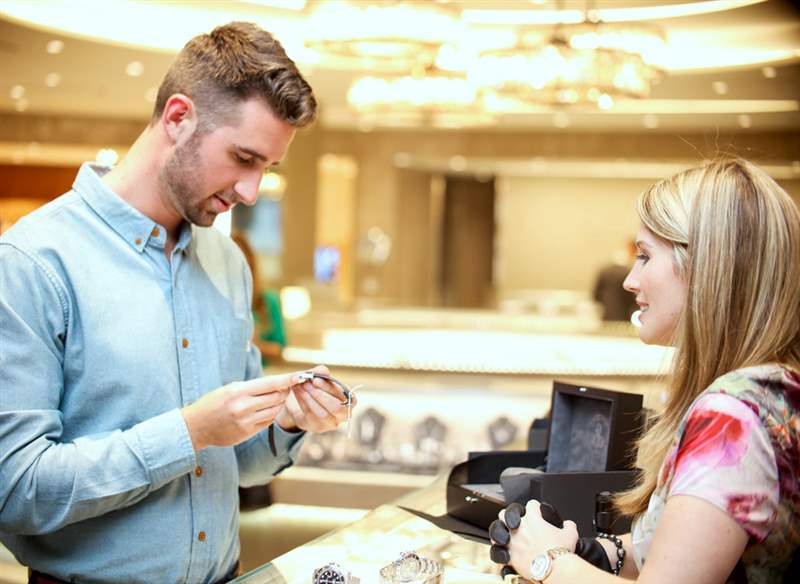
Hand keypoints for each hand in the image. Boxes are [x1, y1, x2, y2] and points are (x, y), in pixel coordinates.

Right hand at [181, 372, 298, 450]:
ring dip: (279, 403)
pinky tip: (266, 410)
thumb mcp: (230, 388)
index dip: (286, 379)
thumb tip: (277, 383)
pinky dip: (271, 414)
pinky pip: (267, 421)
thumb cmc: (213, 403)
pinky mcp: (247, 433)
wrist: (196, 426)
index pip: (270, 383)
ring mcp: (245, 421)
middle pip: (276, 397)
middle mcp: (243, 407)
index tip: (299, 376)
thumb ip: (252, 387)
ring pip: (274, 410)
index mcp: (238, 391)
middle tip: (287, 387)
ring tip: (276, 398)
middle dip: (285, 391)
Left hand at [275, 365, 357, 432]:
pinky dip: (302, 402)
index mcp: (350, 400)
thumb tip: (322, 369)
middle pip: (336, 407)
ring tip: (300, 386)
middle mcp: (344, 414)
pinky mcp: (319, 427)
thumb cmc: (318, 389)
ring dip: (309, 398)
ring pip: (322, 414)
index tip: (315, 379)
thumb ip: (322, 373)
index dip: (330, 386)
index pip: (344, 394)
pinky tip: (297, 392)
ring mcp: (332, 423)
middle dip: (320, 394)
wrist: (304, 404)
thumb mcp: (319, 378)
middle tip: (306, 383)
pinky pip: (311, 416)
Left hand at [500, 500, 578, 580]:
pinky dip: (499, 549)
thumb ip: (569, 526)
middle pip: (507, 512)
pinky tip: (503, 549)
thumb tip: (569, 524)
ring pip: (497, 527)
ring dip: (501, 529)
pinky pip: (496, 549)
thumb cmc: (560, 552)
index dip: (534, 507)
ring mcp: (512, 539)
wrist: (554, 569)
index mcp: (533, 518)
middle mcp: (519, 526)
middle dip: (511, 516)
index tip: (536, 511)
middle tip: (517, 521)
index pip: (531, 504)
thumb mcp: (571, 535)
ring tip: (506, 534)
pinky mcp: (508, 554)